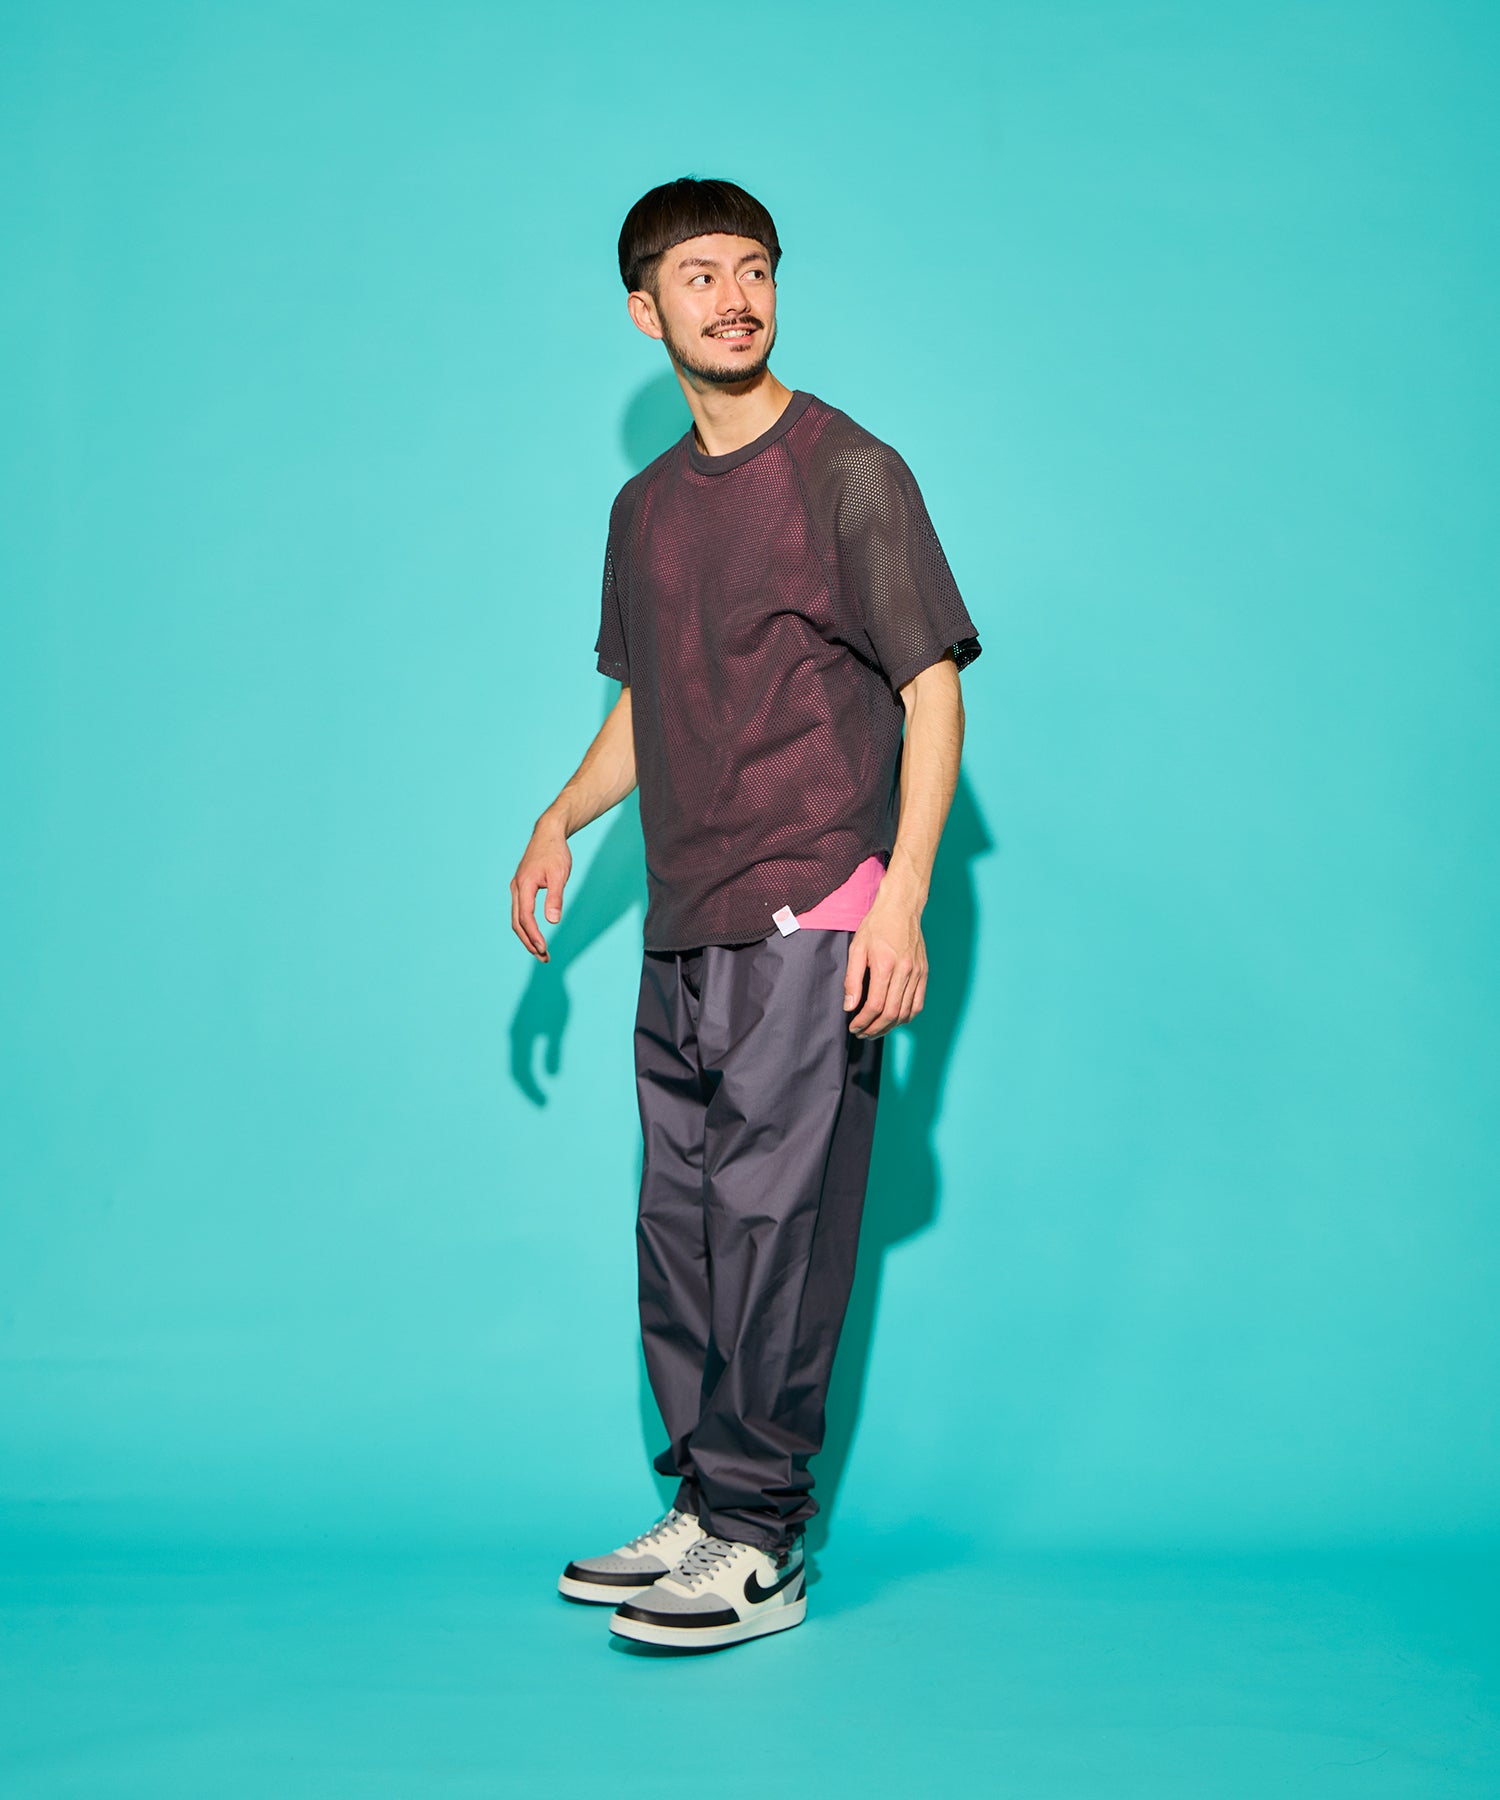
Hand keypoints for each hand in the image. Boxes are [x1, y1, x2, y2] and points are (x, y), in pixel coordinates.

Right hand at [510, 818, 571, 961]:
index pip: (525, 917)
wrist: (548, 834)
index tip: (543, 949)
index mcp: (524, 885)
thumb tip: (552, 921)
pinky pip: (520, 911)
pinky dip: (527, 926)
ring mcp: (517, 888)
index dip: (533, 935)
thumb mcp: (559, 875)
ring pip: (517, 918)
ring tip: (541, 952)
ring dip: (528, 936)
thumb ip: (555, 898)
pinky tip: (536, 934)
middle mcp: (516, 888)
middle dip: (529, 942)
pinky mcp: (521, 888)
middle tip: (544, 958)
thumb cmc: (555, 853)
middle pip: (517, 922)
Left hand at [843, 893, 927, 1037]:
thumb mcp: (857, 949)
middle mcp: (905, 971)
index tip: (854, 1026)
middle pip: (892, 1013)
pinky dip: (906, 1017)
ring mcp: (917, 973)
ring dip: (890, 1027)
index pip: (876, 1005)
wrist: (901, 908)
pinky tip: (894, 1020)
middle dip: (875, 1028)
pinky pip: (918, 1003)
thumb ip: (852, 979)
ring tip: (875, 1030)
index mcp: (886, 965)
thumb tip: (850, 1006)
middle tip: (862, 1033)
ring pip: (906, 1012)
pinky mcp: (924, 973)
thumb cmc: (877, 926)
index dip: (863, 1021)